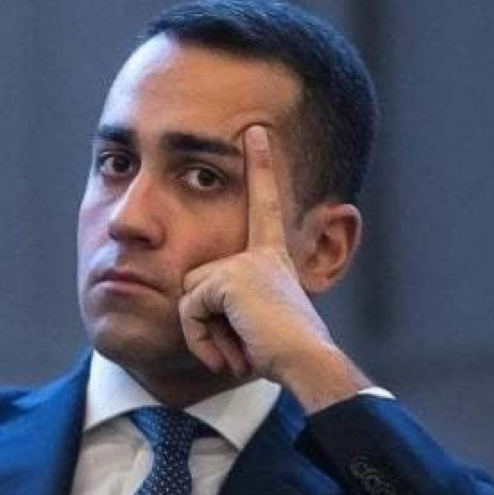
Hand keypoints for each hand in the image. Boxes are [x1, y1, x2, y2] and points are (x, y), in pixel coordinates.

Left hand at [178, 126, 369, 407]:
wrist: (306, 365)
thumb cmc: (283, 354)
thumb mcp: (253, 321)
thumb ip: (231, 301)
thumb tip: (197, 295)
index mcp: (271, 257)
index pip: (263, 204)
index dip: (262, 165)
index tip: (257, 128)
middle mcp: (260, 252)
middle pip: (195, 278)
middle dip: (204, 320)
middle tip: (244, 341)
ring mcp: (245, 260)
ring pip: (188, 294)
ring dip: (203, 330)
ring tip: (240, 343)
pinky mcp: (229, 276)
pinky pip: (187, 308)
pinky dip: (200, 337)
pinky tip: (231, 347)